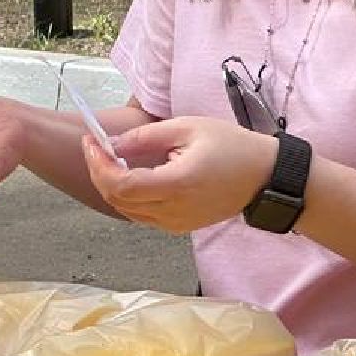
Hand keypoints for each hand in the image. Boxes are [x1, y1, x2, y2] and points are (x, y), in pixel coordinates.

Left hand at [82, 116, 278, 233]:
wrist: (265, 178)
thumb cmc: (232, 147)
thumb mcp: (188, 128)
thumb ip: (145, 137)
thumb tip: (112, 143)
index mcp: (177, 184)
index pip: (121, 184)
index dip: (98, 164)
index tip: (90, 141)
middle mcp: (173, 210)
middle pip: (118, 201)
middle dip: (98, 173)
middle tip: (94, 146)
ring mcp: (176, 223)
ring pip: (126, 211)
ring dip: (111, 186)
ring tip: (108, 158)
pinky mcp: (179, 227)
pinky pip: (142, 215)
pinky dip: (128, 197)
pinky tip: (129, 174)